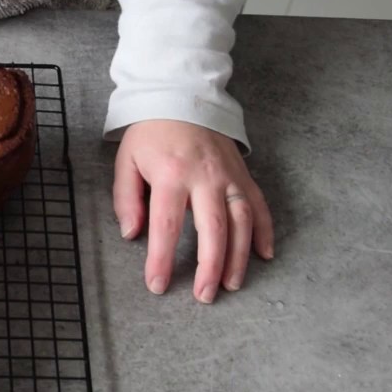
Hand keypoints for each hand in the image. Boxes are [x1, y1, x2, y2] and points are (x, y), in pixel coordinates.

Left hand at [112, 119, 273, 303]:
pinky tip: (264, 254)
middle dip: (210, 267)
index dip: (162, 259)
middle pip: (213, 229)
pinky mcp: (243, 173)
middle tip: (204, 296)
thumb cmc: (150, 132)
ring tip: (231, 284)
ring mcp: (228, 175)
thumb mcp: (126, 160)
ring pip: (241, 220)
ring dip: (239, 256)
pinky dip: (264, 230)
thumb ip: (126, 199)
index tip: (158, 285)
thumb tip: (132, 234)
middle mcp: (204, 177)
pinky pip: (259, 204)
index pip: (167, 226)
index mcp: (170, 175)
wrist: (181, 94)